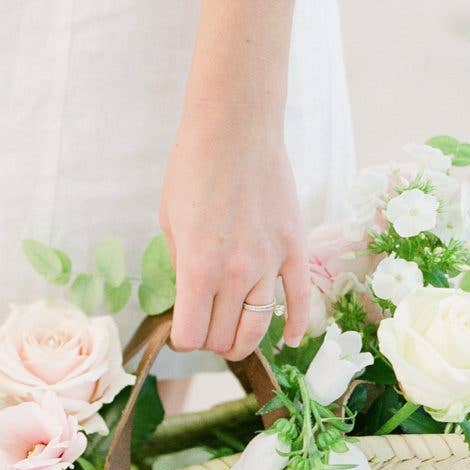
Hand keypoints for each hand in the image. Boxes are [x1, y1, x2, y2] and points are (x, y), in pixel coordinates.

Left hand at [158, 106, 309, 360]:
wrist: (236, 128)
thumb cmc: (193, 169)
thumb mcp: (169, 222)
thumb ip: (180, 265)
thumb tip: (189, 296)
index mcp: (197, 268)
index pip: (191, 336)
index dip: (181, 339)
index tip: (179, 328)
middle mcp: (235, 273)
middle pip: (224, 337)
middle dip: (209, 340)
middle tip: (204, 326)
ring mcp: (270, 262)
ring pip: (257, 327)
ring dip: (241, 340)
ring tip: (232, 337)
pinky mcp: (294, 248)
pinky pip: (300, 299)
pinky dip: (294, 326)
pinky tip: (287, 340)